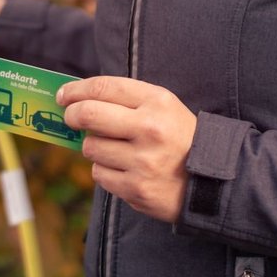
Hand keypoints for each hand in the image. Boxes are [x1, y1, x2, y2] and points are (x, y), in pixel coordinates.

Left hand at [57, 76, 199, 222]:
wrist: (213, 181)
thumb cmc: (180, 138)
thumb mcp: (164, 108)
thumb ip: (127, 100)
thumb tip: (79, 99)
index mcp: (157, 102)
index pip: (104, 87)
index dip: (76, 90)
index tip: (64, 95)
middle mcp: (149, 129)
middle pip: (89, 115)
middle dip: (72, 115)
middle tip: (71, 118)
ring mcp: (142, 161)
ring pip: (91, 147)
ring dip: (95, 147)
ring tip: (115, 149)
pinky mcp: (136, 188)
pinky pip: (100, 174)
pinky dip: (105, 171)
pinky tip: (124, 169)